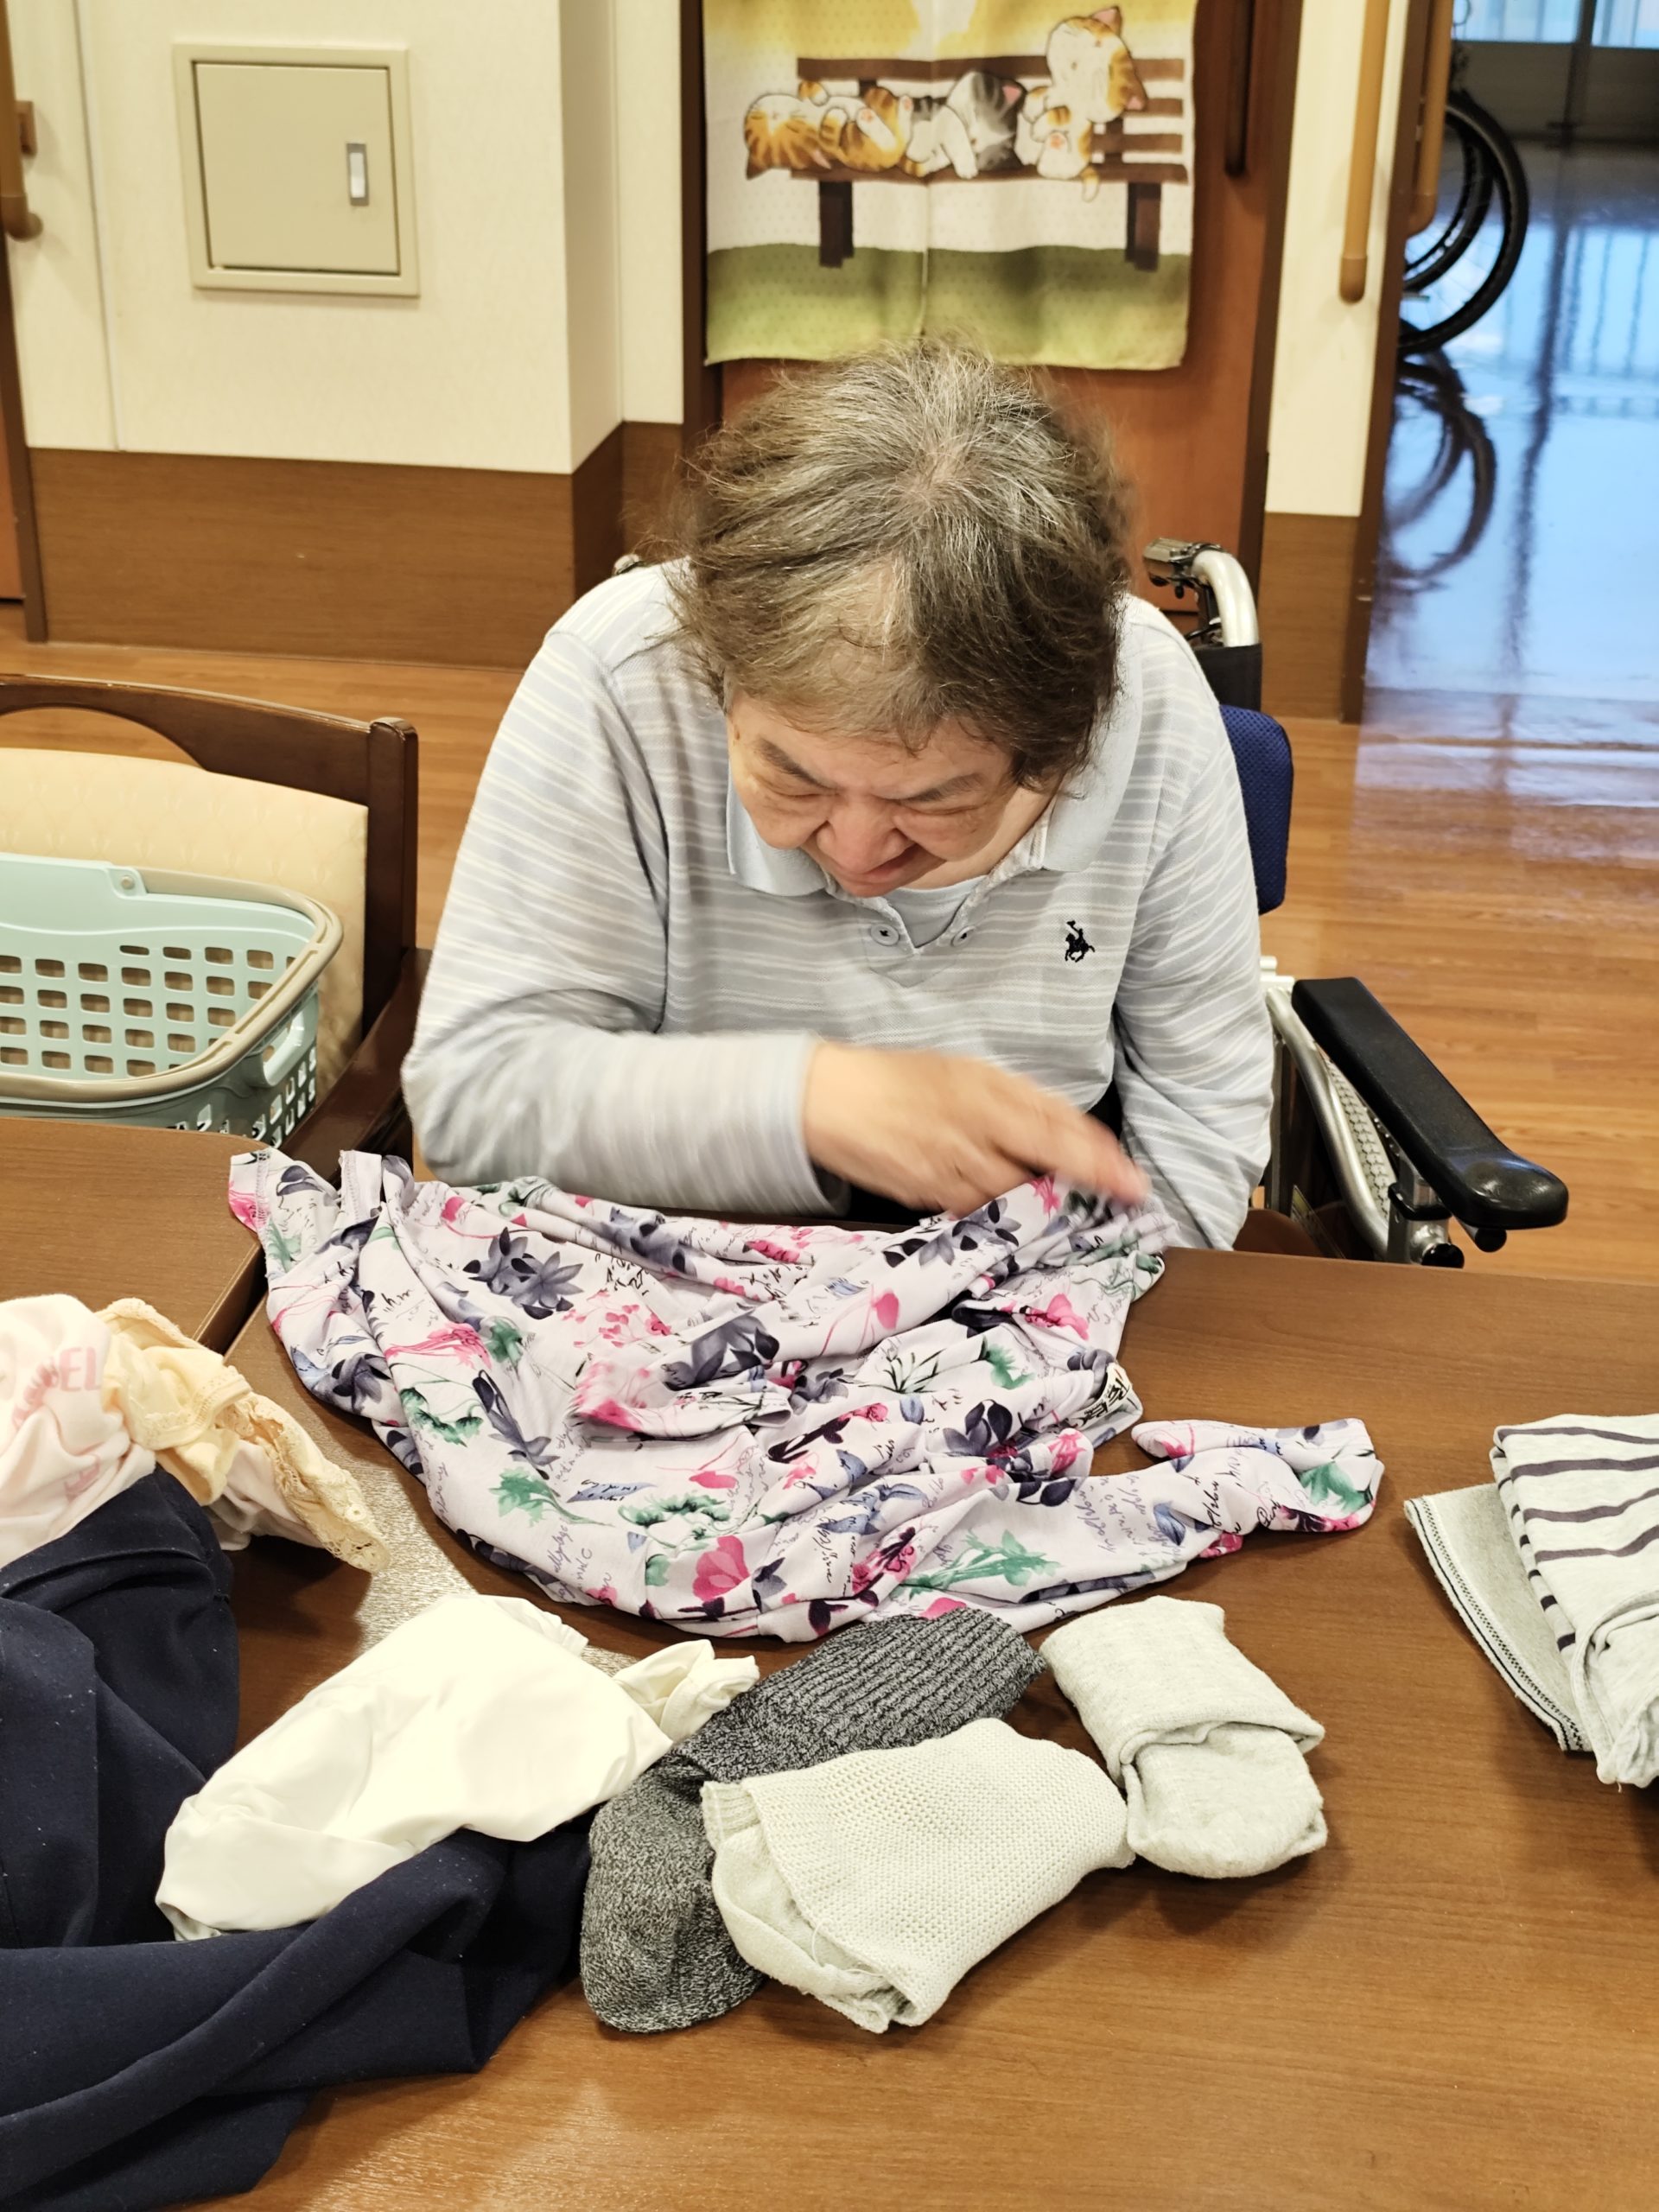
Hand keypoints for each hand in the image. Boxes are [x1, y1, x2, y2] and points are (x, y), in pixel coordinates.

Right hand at [802, 1042, 1149, 1217]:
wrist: (832, 1100)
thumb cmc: (902, 1078)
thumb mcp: (966, 1071)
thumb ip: (1018, 1100)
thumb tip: (1069, 1131)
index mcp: (985, 1095)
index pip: (1055, 1130)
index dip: (1098, 1160)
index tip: (1133, 1182)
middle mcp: (972, 1134)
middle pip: (1041, 1170)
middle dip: (1085, 1187)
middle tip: (1122, 1199)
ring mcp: (949, 1170)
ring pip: (1013, 1199)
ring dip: (1046, 1205)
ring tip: (1073, 1206)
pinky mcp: (929, 1196)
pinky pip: (977, 1210)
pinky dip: (1002, 1212)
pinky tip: (1018, 1212)